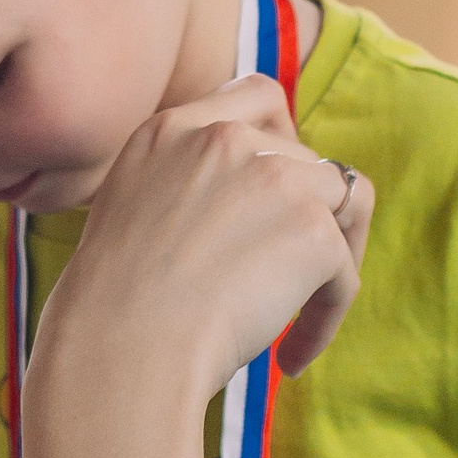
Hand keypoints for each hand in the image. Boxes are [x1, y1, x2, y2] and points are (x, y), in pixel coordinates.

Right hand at [49, 75, 369, 405]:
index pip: (258, 96)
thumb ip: (186, 187)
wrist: (120, 347)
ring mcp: (275, 177)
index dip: (284, 139)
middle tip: (286, 281)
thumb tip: (251, 213)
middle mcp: (226, 138)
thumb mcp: (132, 212)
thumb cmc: (113, 310)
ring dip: (335, 256)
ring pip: (344, 204)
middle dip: (307, 217)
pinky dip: (325, 319)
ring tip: (304, 314)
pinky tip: (290, 361)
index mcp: (172, 129)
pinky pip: (344, 274)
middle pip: (309, 161)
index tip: (281, 190)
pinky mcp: (312, 229)